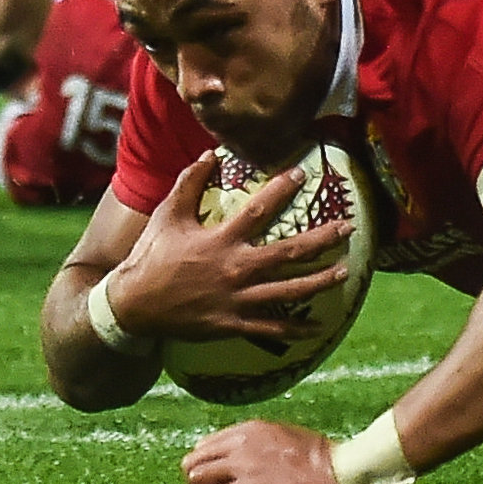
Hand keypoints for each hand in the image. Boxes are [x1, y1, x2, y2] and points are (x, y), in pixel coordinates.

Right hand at [100, 164, 357, 345]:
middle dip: (322, 239)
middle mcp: (235, 269)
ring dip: (319, 281)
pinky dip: (296, 329)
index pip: (259, 210)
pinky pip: (272, 328)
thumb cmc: (152, 256)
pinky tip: (319, 327)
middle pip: (288, 253)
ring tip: (344, 271)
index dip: (282, 190)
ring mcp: (237, 299)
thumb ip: (189, 183)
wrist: (134, 305)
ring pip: (288, 292)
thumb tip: (209, 153)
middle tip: (348, 228)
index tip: (303, 175)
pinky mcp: (234, 323)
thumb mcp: (168, 215)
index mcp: (221, 240)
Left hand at [183, 419, 354, 483]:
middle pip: (192, 462)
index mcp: (251, 429)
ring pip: (195, 480)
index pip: (206, 446)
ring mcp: (243, 464)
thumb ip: (267, 450)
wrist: (345, 473)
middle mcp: (241, 442)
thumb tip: (259, 469)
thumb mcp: (290, 443)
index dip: (206, 472)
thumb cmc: (329, 463)